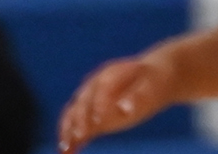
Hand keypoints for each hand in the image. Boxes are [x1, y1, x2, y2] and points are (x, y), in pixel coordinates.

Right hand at [59, 48, 183, 150]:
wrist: (148, 79)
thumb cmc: (151, 83)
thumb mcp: (151, 87)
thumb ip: (137, 97)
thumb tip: (125, 109)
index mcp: (113, 73)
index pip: (103, 87)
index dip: (99, 104)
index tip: (99, 120)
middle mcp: (95, 84)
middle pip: (84, 101)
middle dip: (81, 118)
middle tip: (81, 135)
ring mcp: (88, 98)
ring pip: (73, 113)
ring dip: (68, 130)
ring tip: (66, 148)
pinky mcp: (87, 113)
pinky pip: (73, 124)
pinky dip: (68, 136)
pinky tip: (66, 152)